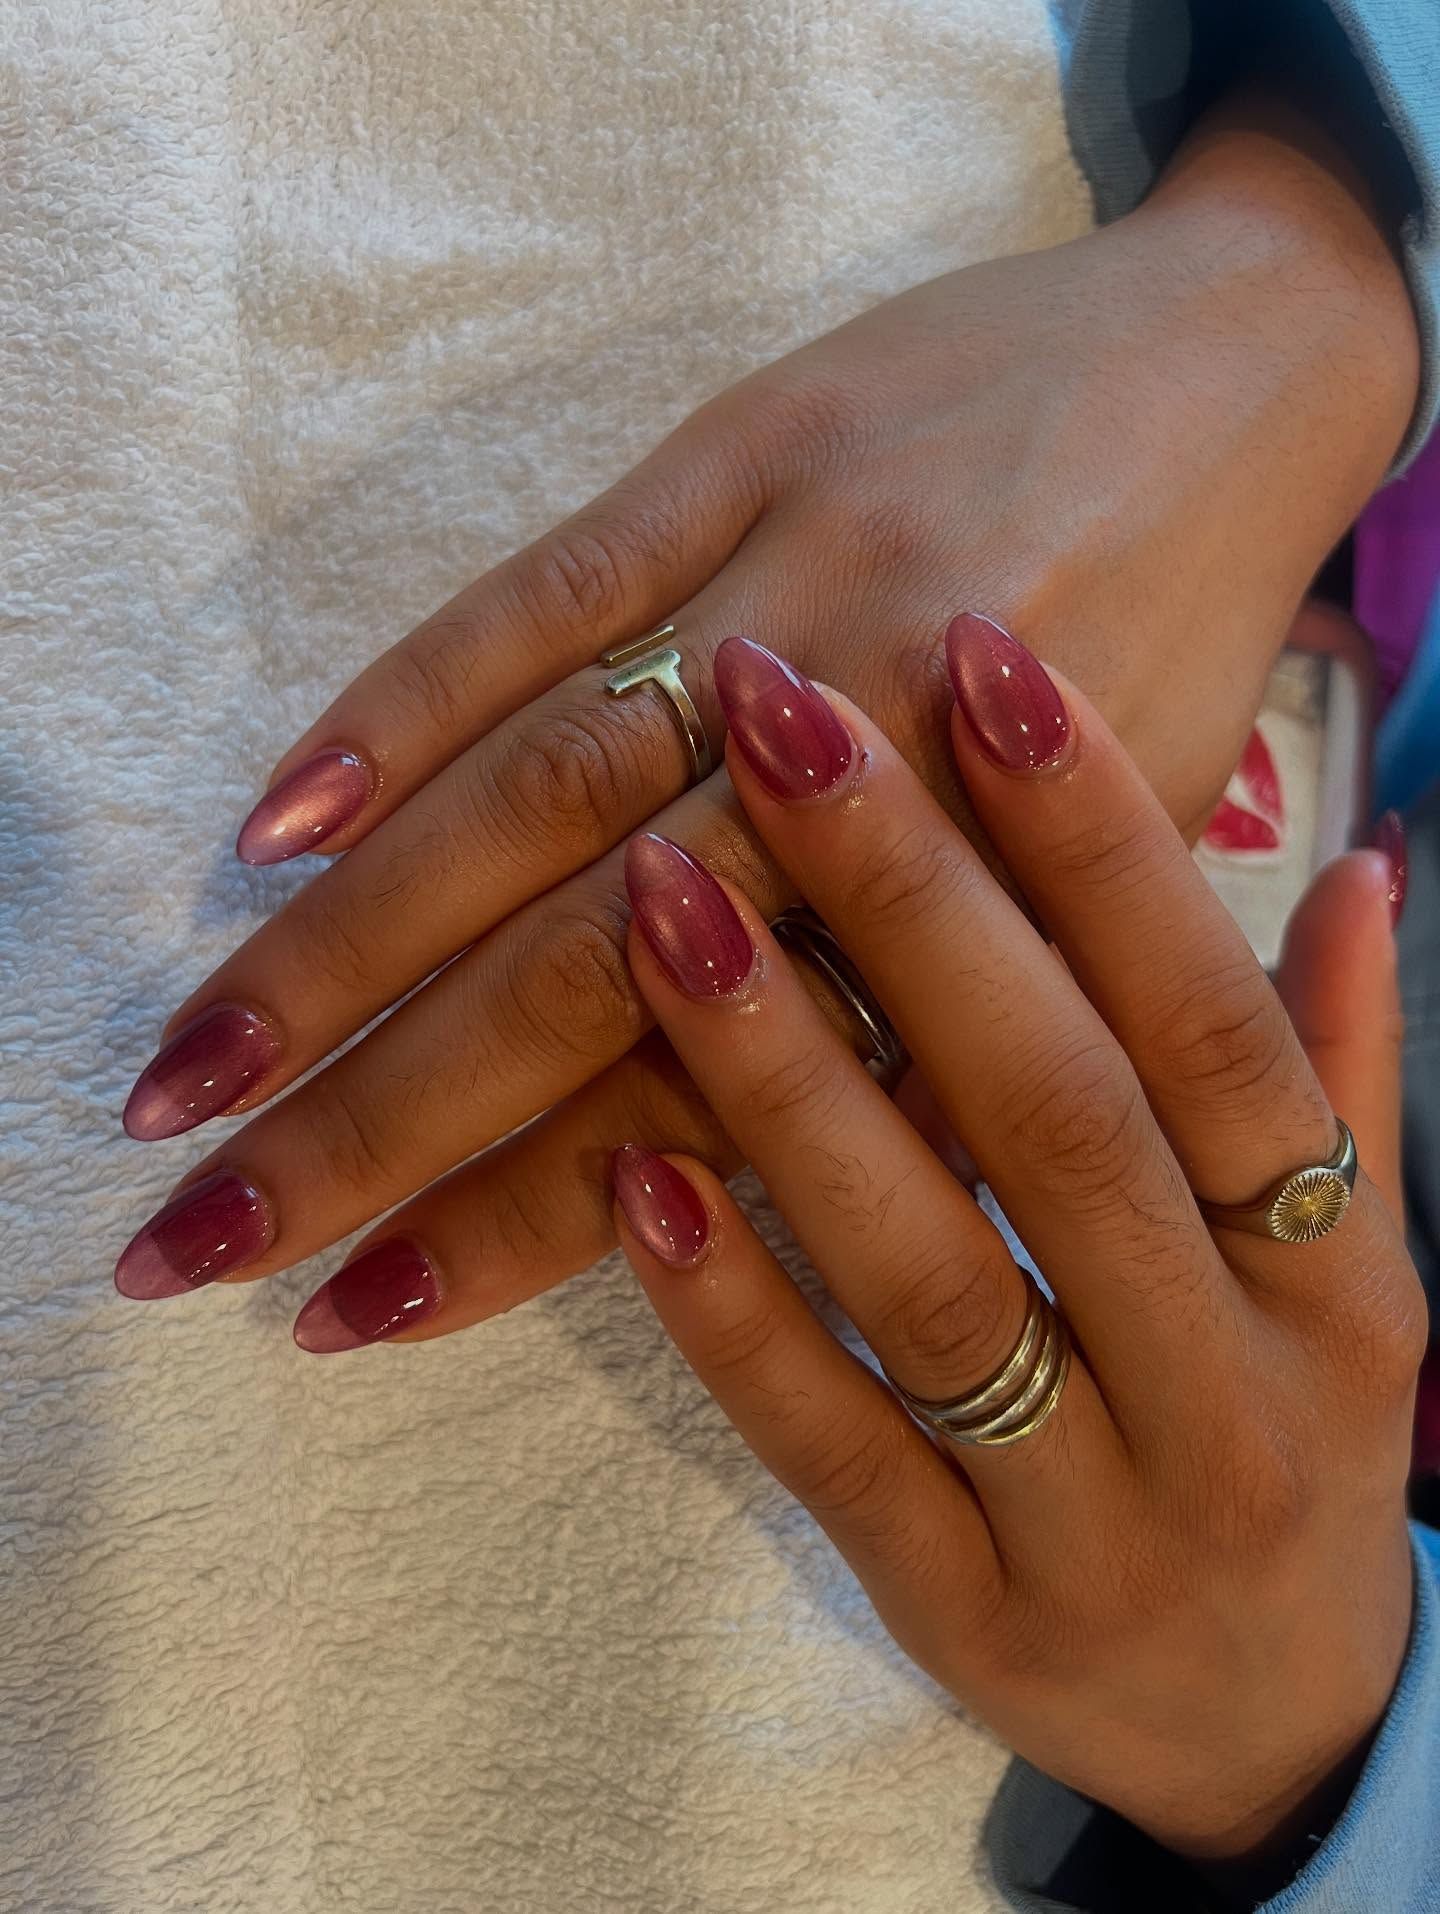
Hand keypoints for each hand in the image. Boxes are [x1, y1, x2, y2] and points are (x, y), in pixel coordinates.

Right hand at [115, 88, 1418, 1340]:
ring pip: (540, 792)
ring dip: (350, 941)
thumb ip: (959, 1037)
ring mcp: (802, 589)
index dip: (525, 1214)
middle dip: (379, 1113)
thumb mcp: (1118, 882)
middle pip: (588, 969)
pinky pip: (553, 586)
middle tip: (199, 1234)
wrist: (1249, 371)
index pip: (714, 1097)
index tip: (360, 1308)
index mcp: (993, 900)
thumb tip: (759, 1190)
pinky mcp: (746, 447)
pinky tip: (283, 815)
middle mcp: (882, 768)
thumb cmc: (1185, 658)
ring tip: (194, 1068)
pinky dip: (408, 699)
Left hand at [607, 623, 1423, 1875]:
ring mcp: (1092, 1513)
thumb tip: (1361, 862)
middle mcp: (1229, 1386)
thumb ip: (1338, 1072)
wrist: (1273, 1734)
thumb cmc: (1284, 1443)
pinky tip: (637, 1171)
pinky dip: (738, 1312)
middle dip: (917, 903)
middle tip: (774, 710)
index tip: (981, 657)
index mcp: (1333, 1277)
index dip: (1105, 841)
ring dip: (792, 1080)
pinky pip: (835, 1446)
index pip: (1216, 1027)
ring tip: (663, 902)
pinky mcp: (959, 1609)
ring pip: (935, 1271)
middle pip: (1064, 1117)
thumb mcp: (1355, 1277)